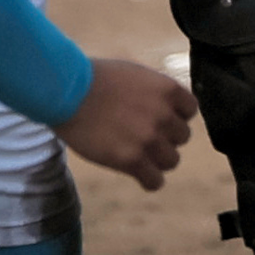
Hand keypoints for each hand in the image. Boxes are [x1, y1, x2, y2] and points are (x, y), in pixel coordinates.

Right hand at [58, 55, 196, 189]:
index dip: (175, 115)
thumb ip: (153, 92)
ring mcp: (148, 139)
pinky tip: (137, 173)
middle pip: (182, 137)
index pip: (190, 110)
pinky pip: (154, 181)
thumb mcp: (132, 74)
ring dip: (156, 159)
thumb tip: (165, 109)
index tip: (159, 117)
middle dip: (164, 136)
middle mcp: (163, 115)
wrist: (64, 90)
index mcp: (166, 89)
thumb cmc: (91, 77)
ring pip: (171, 161)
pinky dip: (148, 180)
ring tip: (137, 154)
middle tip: (141, 135)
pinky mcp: (131, 159)